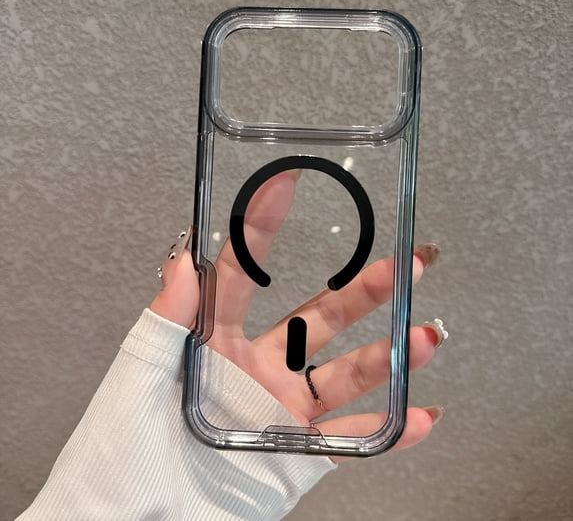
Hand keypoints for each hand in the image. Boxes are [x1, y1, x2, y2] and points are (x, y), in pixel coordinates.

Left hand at [151, 171, 443, 461]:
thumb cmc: (120, 456)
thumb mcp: (136, 380)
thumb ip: (165, 322)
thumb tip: (181, 262)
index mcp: (215, 342)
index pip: (243, 272)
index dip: (261, 226)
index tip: (280, 185)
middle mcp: (256, 368)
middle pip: (318, 318)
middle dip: (364, 292)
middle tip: (401, 266)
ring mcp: (280, 409)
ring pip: (345, 375)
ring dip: (388, 359)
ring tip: (424, 339)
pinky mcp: (296, 454)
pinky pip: (351, 441)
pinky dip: (388, 431)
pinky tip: (419, 414)